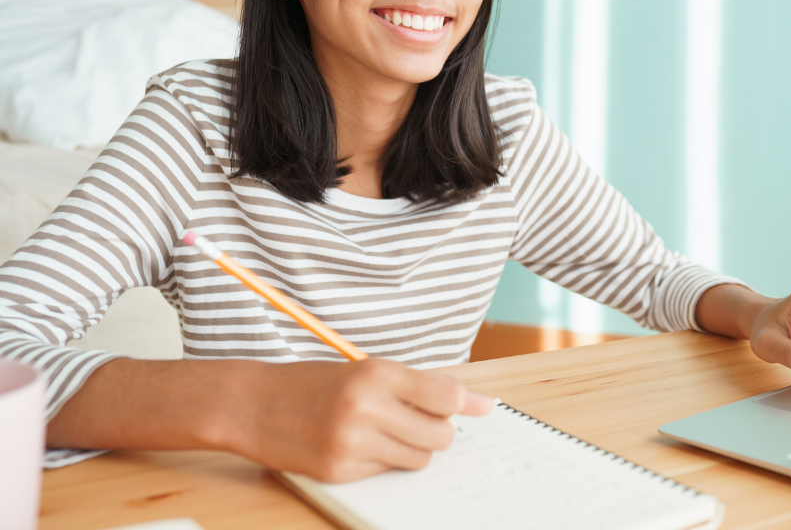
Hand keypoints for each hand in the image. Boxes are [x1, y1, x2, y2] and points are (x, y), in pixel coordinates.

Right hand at [224, 358, 492, 481]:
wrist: (252, 404)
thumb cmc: (313, 384)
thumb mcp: (362, 370)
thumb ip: (412, 386)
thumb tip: (464, 401)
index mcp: (376, 374)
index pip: (444, 393)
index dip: (468, 402)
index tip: (486, 407)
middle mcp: (366, 407)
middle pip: (440, 433)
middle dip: (438, 431)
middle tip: (421, 422)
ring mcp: (352, 443)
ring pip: (418, 458)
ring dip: (413, 449)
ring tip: (387, 433)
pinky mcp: (339, 471)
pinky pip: (386, 472)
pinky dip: (381, 462)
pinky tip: (357, 446)